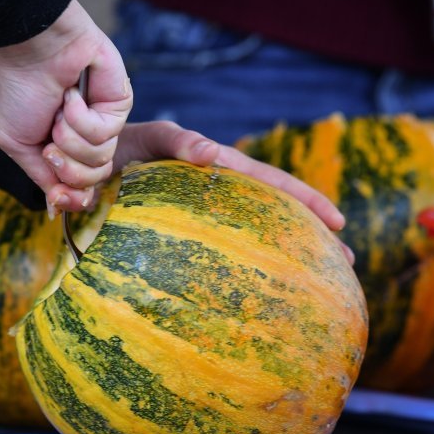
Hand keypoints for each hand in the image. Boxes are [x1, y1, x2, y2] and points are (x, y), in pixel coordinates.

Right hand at [0, 0, 131, 210]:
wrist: (31, 48)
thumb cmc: (19, 91)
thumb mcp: (17, 145)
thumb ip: (43, 178)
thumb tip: (56, 209)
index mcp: (65, 149)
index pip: (80, 190)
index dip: (70, 197)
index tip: (57, 194)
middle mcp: (88, 138)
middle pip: (91, 181)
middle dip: (66, 164)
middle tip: (51, 140)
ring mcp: (106, 121)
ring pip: (100, 159)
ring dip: (69, 136)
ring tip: (59, 109)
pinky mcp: (121, 104)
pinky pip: (106, 134)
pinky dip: (80, 116)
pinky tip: (72, 95)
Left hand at [109, 121, 353, 263]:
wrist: (87, 168)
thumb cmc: (119, 148)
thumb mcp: (149, 139)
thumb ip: (177, 140)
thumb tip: (214, 153)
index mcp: (219, 172)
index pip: (272, 186)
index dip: (306, 202)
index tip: (339, 223)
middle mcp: (219, 198)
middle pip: (274, 216)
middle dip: (310, 236)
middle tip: (346, 262)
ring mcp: (203, 220)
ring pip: (253, 239)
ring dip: (285, 257)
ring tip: (316, 286)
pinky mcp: (183, 238)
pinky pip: (220, 255)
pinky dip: (243, 271)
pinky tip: (254, 295)